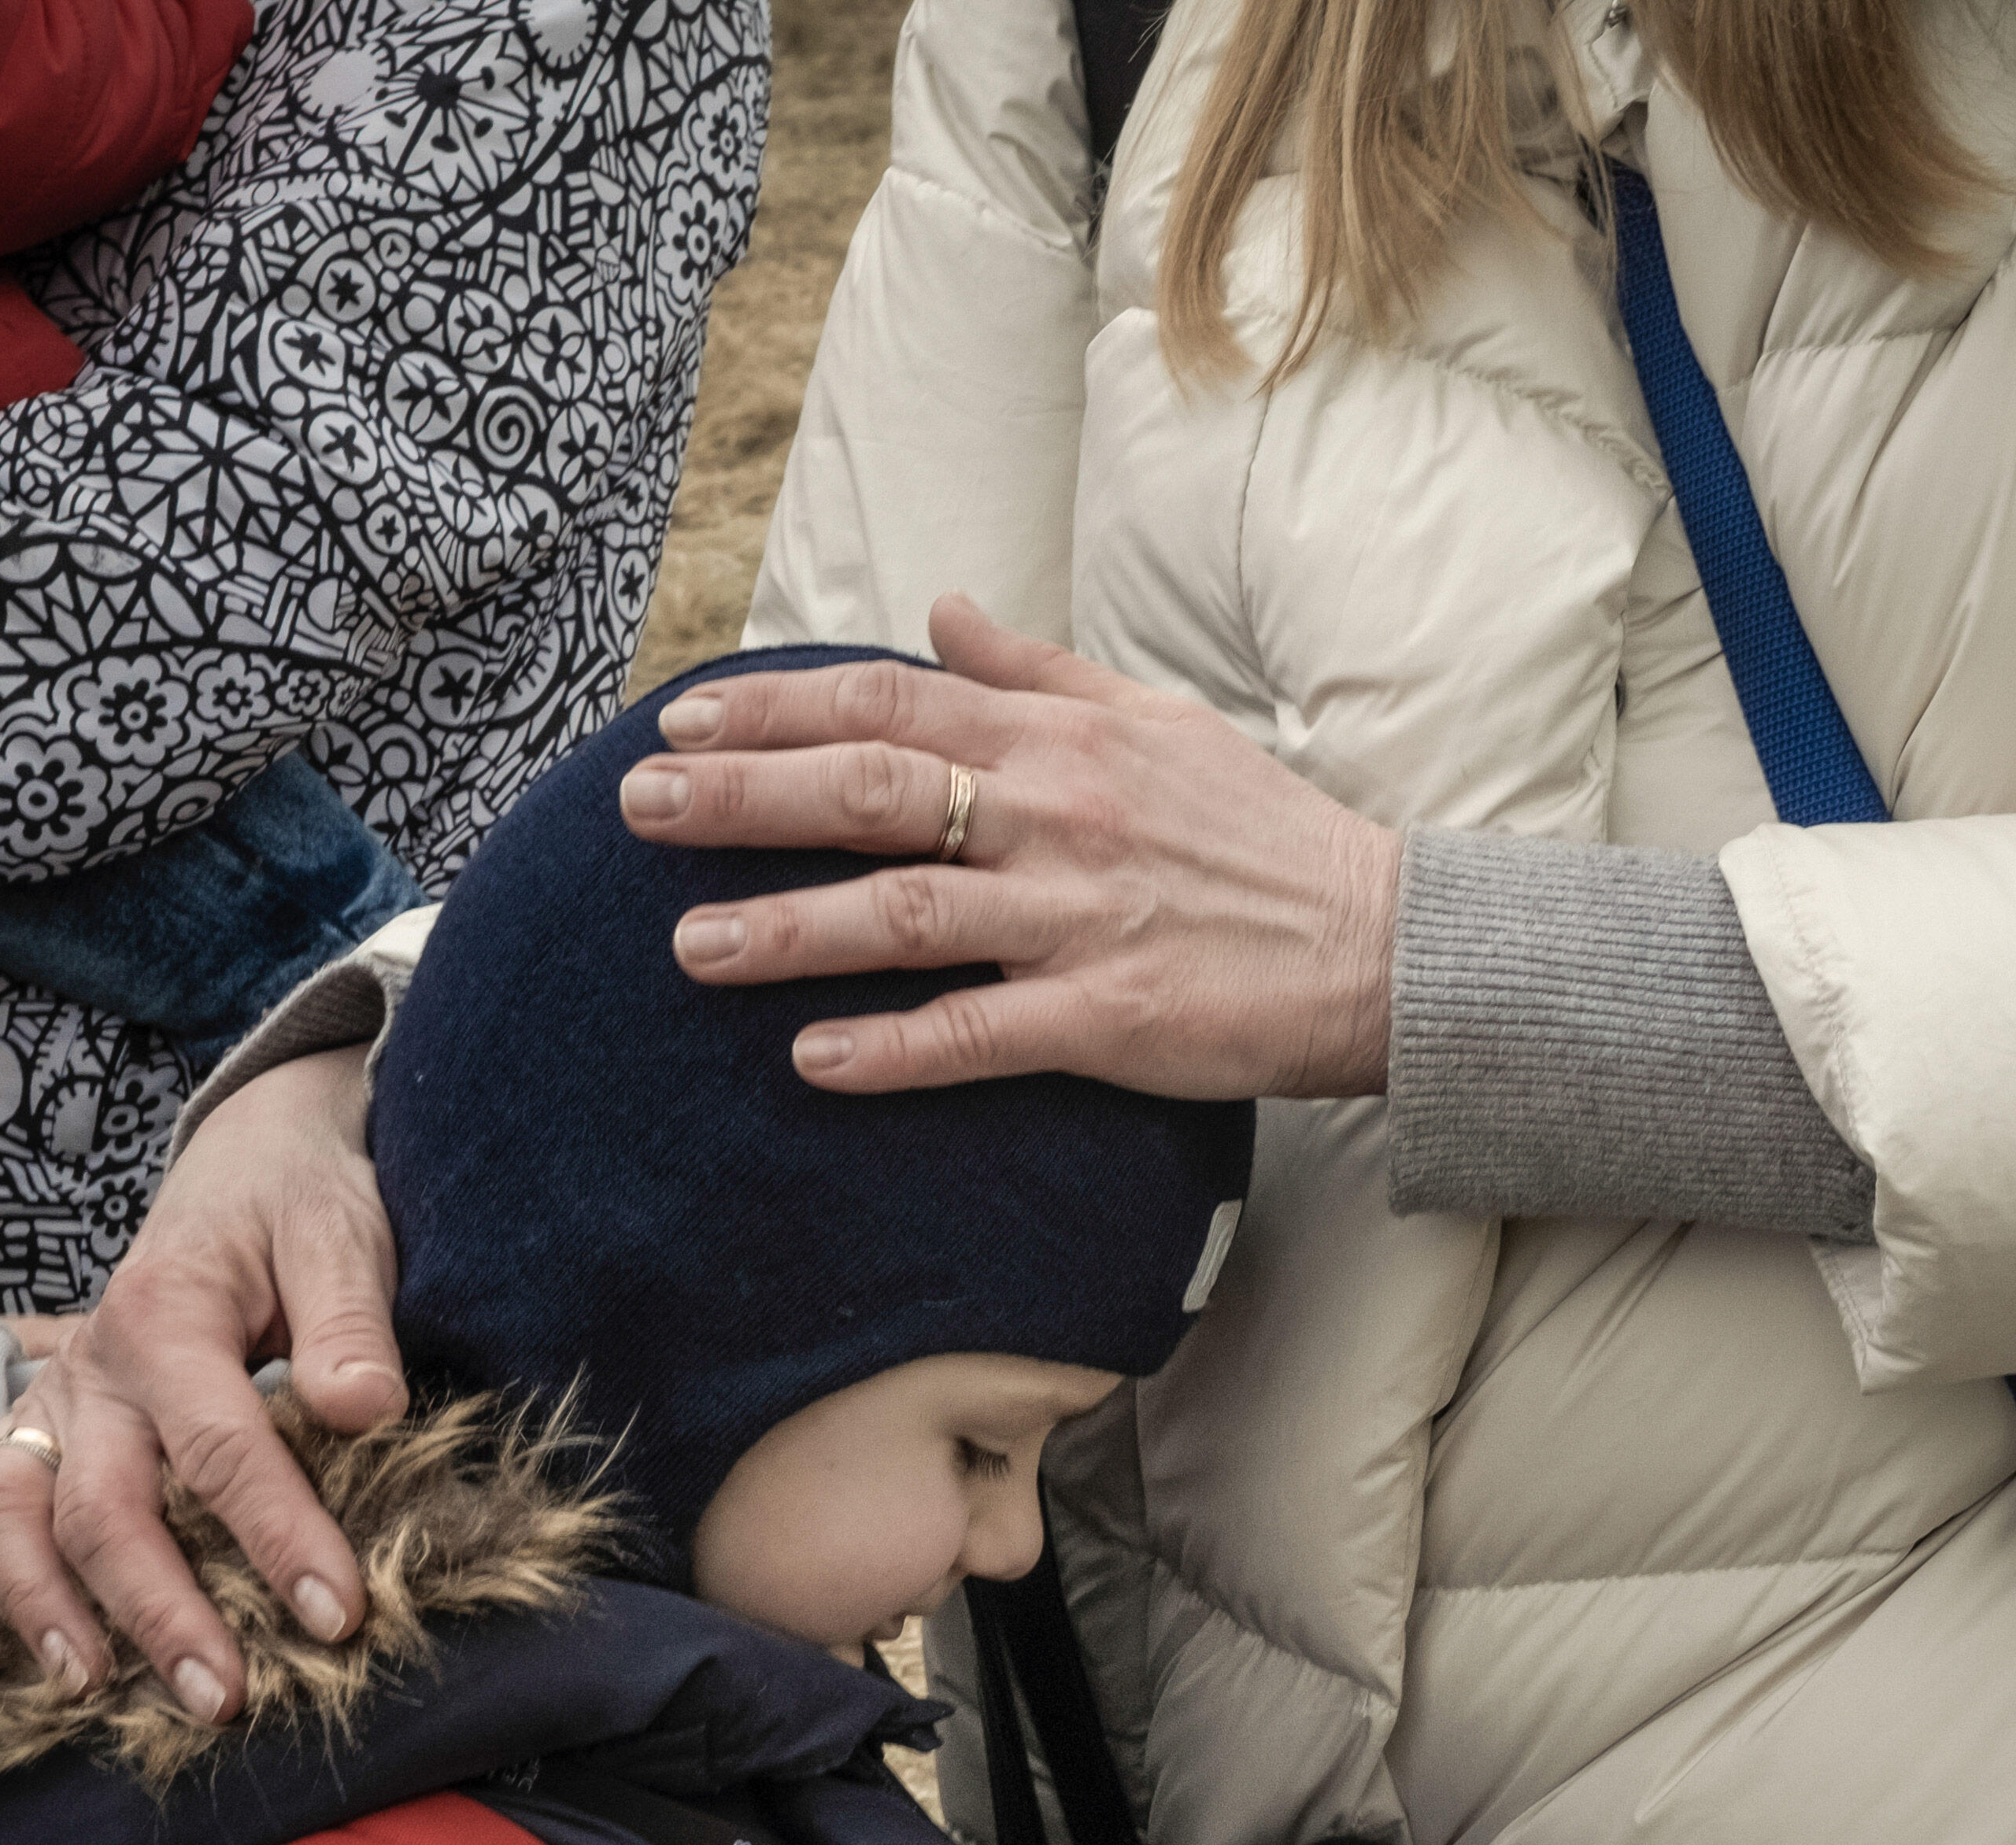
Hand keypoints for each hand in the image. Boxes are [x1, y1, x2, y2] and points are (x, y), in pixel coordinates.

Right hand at [0, 1046, 400, 1715]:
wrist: (248, 1165)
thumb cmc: (301, 1207)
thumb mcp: (341, 1239)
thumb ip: (350, 1323)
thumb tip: (364, 1407)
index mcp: (166, 1318)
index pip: (221, 1448)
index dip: (280, 1538)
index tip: (338, 1616)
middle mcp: (92, 1367)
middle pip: (101, 1505)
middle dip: (157, 1611)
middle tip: (218, 1699)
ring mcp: (54, 1396)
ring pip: (9, 1508)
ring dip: (38, 1604)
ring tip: (85, 1687)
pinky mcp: (40, 1416)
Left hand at [615, 592, 1397, 1102]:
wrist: (1377, 942)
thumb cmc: (1260, 834)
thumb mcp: (1155, 721)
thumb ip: (1037, 671)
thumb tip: (940, 613)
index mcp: (1059, 740)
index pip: (889, 705)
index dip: (777, 709)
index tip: (683, 721)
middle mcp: (1056, 816)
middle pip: (871, 792)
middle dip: (744, 797)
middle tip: (639, 807)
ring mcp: (1077, 919)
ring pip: (905, 913)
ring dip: (790, 929)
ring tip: (689, 947)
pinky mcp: (1107, 1020)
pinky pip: (979, 1035)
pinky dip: (893, 1048)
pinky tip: (811, 1060)